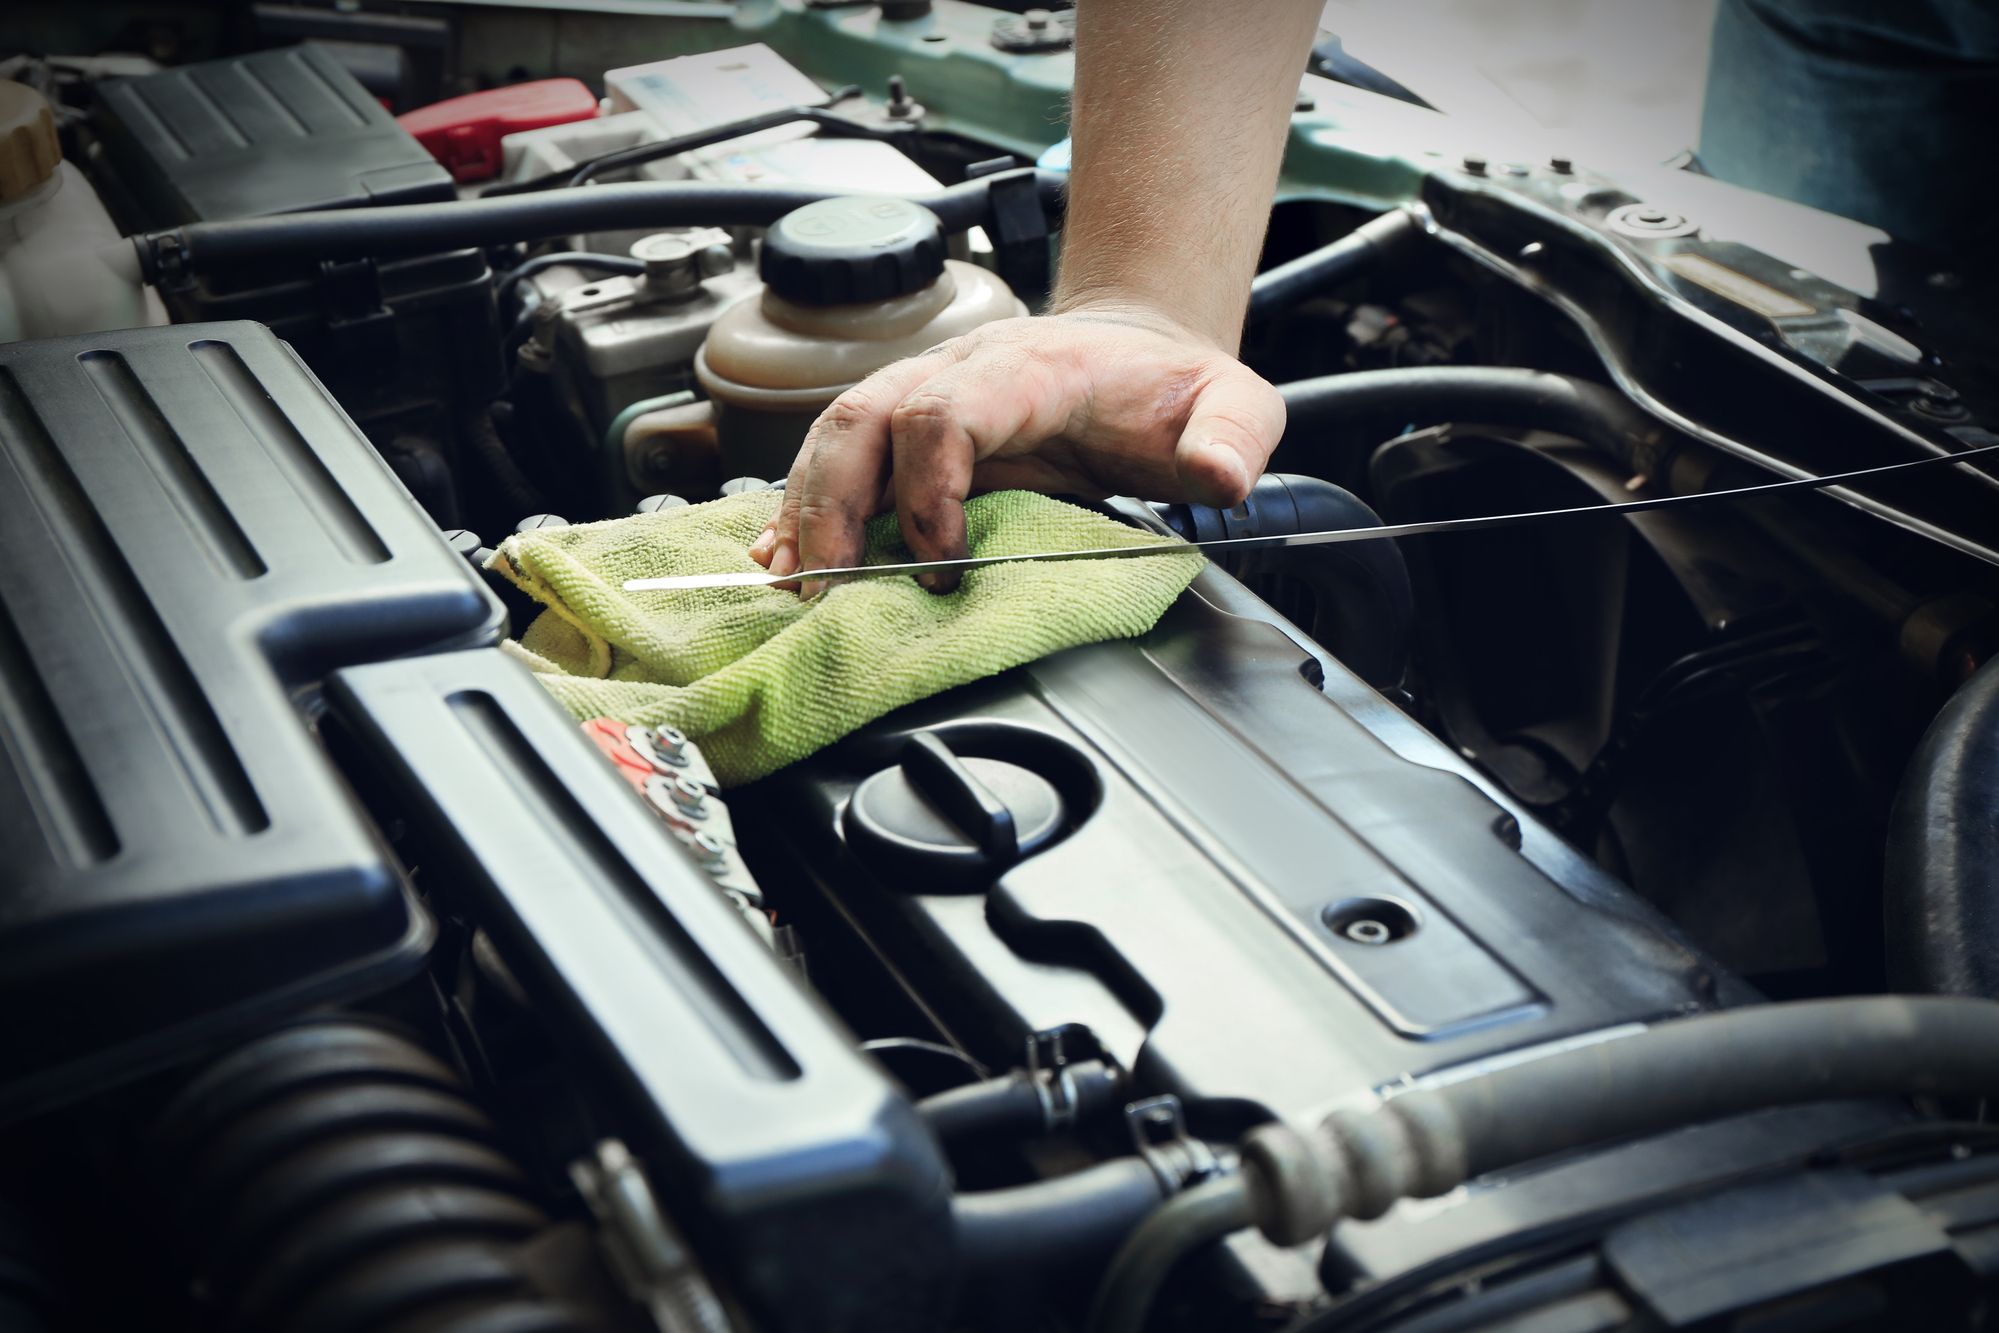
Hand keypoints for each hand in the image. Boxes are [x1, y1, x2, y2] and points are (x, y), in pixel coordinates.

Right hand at [747, 305, 1284, 594]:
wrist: (1140, 351)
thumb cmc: (1170, 388)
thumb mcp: (1231, 403)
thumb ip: (1233, 435)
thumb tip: (1222, 475)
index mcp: (1027, 369)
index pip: (944, 412)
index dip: (929, 487)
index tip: (946, 561)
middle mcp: (958, 373)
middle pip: (862, 417)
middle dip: (835, 504)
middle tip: (830, 585)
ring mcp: (924, 394)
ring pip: (835, 433)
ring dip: (805, 507)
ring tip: (791, 578)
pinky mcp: (907, 430)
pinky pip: (836, 455)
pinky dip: (802, 505)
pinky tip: (780, 552)